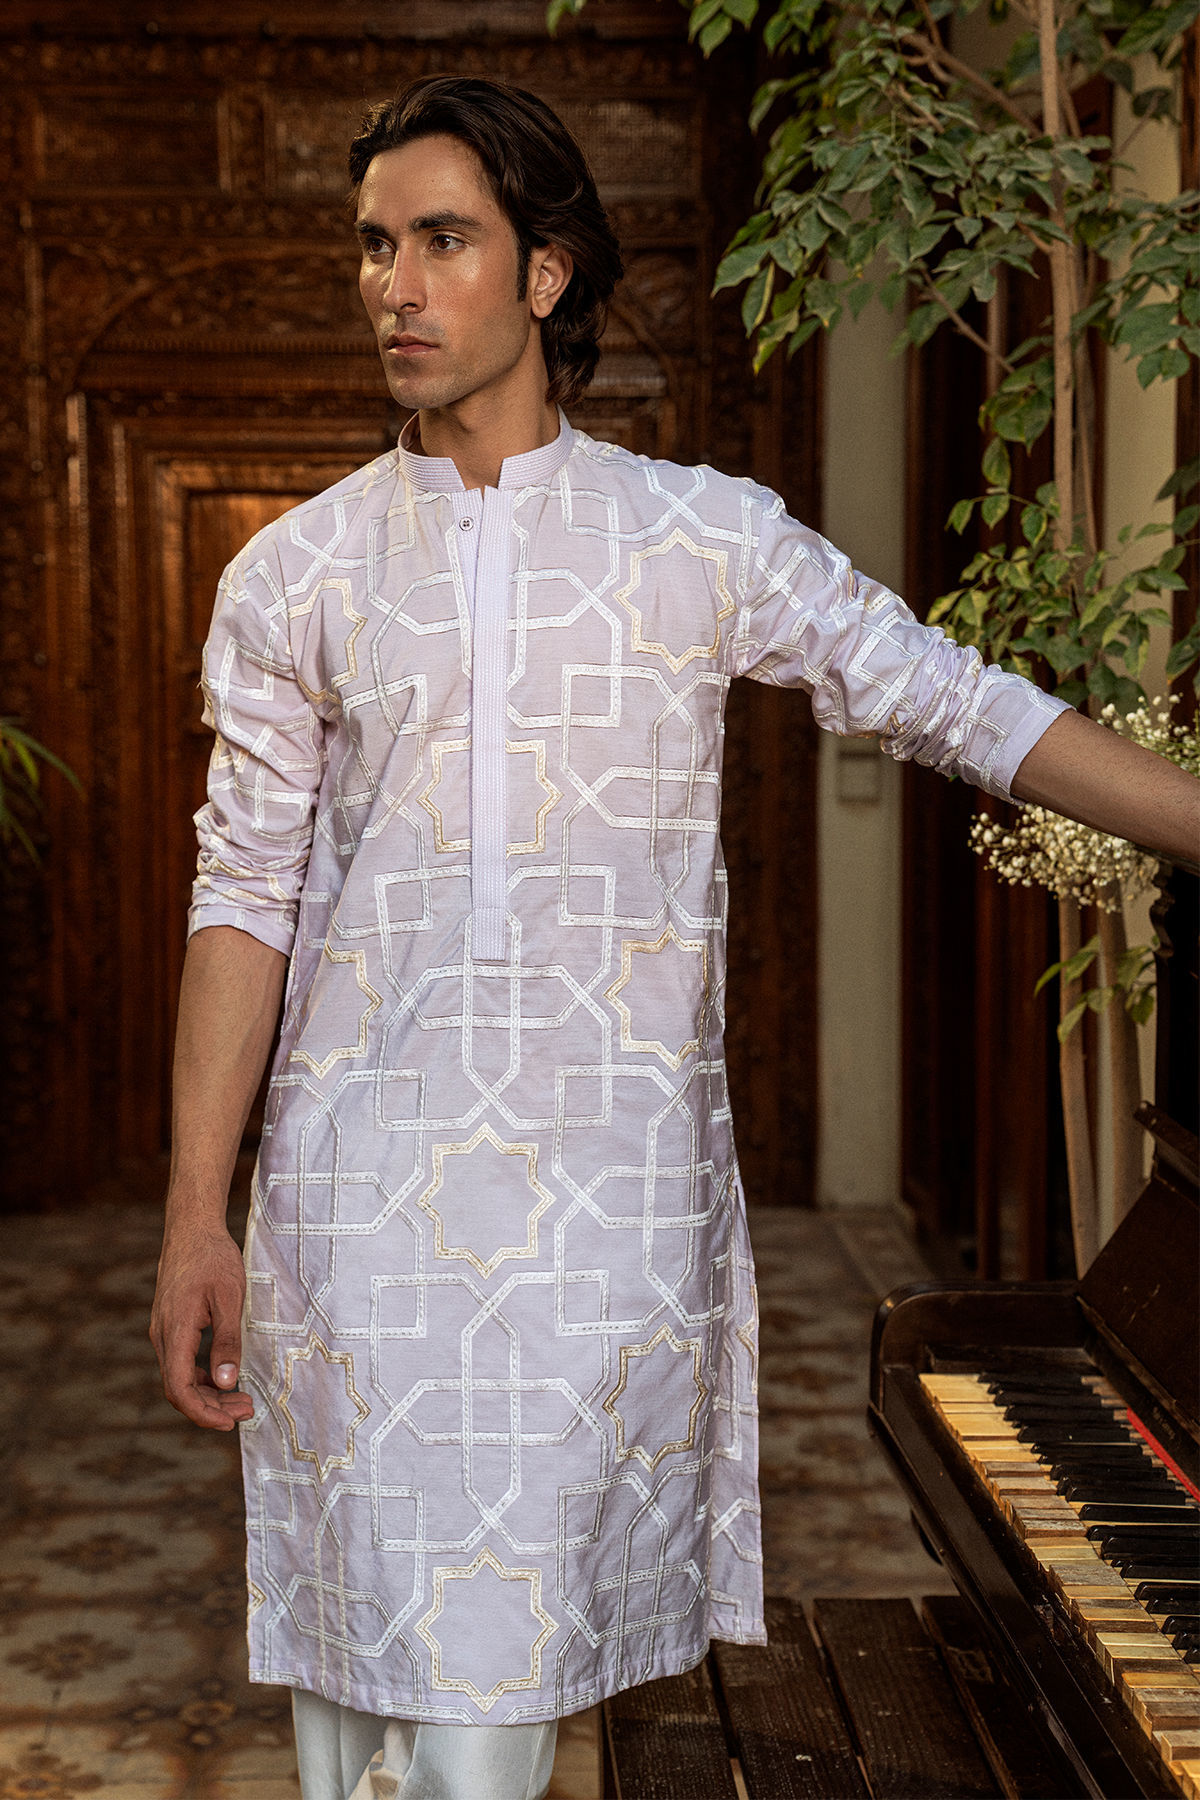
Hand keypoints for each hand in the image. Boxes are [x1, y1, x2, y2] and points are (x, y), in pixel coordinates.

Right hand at [150, 1219, 253, 1430]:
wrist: (191, 1228)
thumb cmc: (213, 1258)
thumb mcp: (230, 1297)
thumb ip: (227, 1340)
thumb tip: (226, 1382)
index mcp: (175, 1331)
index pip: (179, 1388)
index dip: (202, 1413)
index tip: (229, 1423)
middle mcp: (163, 1335)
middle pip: (179, 1388)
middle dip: (211, 1408)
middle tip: (246, 1412)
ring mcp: (164, 1330)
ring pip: (179, 1377)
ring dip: (208, 1394)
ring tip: (242, 1401)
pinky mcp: (170, 1325)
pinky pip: (180, 1362)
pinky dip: (200, 1377)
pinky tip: (224, 1379)